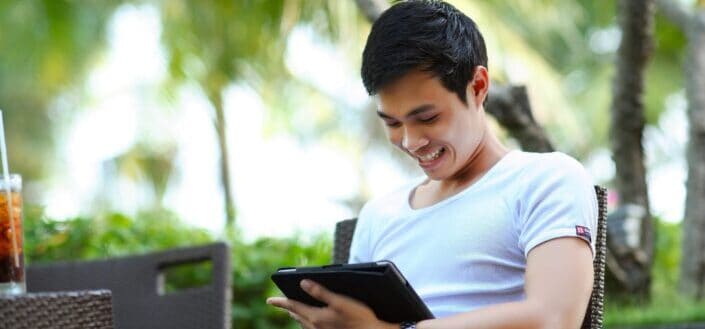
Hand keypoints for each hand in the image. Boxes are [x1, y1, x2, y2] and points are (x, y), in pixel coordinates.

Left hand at [266, 279, 394, 328]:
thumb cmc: (359, 317)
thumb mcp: (339, 301)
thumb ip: (320, 292)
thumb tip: (303, 282)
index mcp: (316, 317)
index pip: (293, 307)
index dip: (280, 302)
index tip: (269, 300)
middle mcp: (316, 327)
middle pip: (297, 315)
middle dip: (289, 308)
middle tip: (280, 303)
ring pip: (304, 323)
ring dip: (297, 315)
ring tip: (293, 310)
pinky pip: (311, 328)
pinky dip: (307, 322)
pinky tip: (312, 320)